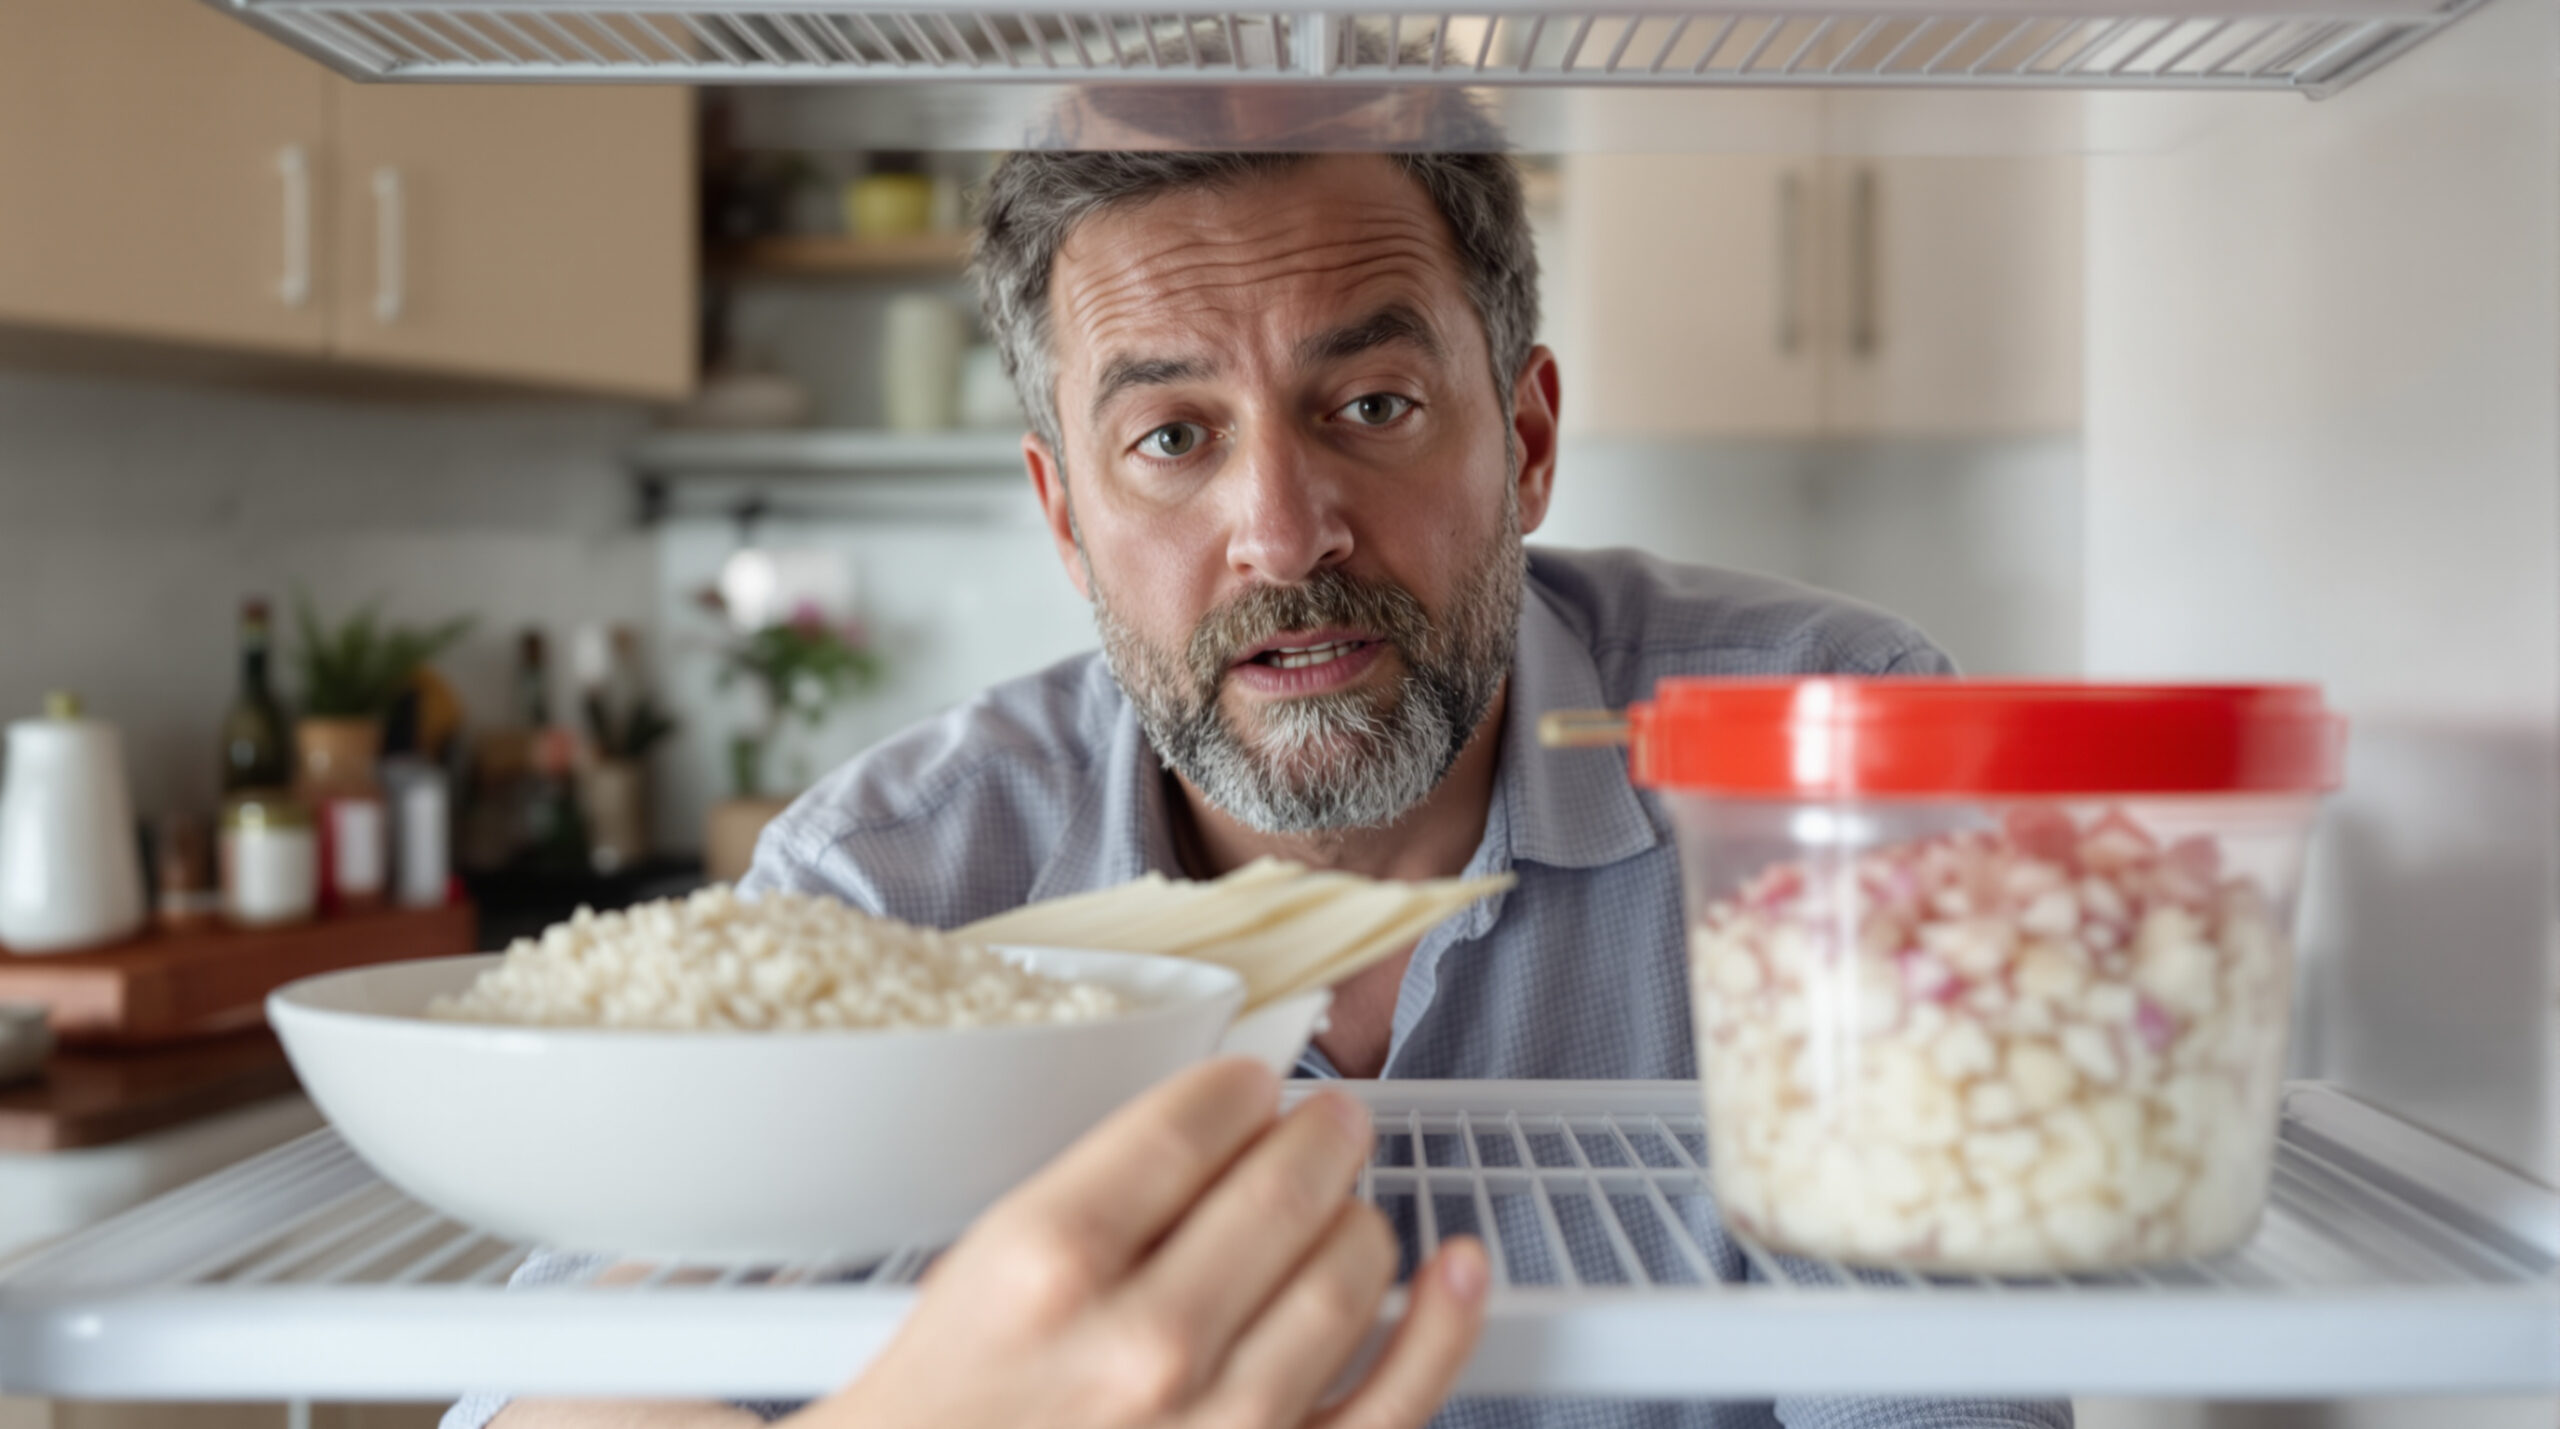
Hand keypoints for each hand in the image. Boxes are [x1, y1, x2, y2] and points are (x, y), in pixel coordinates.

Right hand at [798, 1057, 1489, 1428]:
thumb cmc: (953, 1404)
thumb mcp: (975, 1268)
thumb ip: (1091, 1188)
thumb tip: (1214, 1123)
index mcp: (1050, 1263)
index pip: (1191, 1124)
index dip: (1238, 1089)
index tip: (1247, 1087)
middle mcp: (1143, 1342)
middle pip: (1282, 1189)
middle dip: (1320, 1136)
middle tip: (1328, 1124)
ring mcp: (1220, 1427)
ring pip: (1345, 1276)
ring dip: (1361, 1220)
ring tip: (1346, 1207)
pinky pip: (1399, 1398)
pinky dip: (1443, 1323)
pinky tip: (1457, 1269)